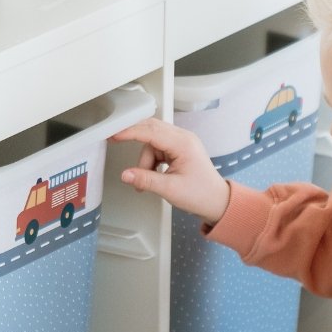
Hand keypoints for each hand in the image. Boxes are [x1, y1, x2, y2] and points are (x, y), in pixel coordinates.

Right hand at [111, 118, 231, 223]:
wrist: (217, 201)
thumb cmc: (201, 194)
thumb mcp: (170, 189)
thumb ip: (145, 180)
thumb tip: (125, 175)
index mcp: (183, 144)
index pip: (151, 131)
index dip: (130, 132)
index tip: (114, 134)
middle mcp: (183, 138)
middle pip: (151, 130)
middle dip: (134, 140)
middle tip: (114, 140)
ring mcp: (182, 143)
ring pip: (152, 142)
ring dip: (145, 160)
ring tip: (145, 181)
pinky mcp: (179, 149)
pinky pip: (157, 148)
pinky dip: (151, 161)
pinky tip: (152, 175)